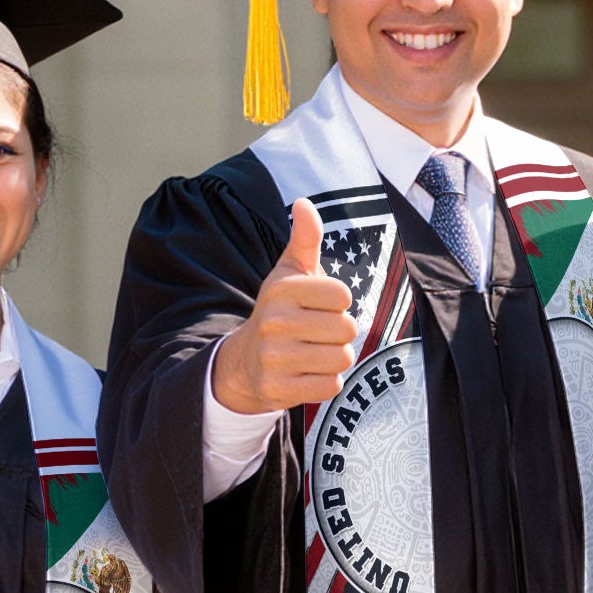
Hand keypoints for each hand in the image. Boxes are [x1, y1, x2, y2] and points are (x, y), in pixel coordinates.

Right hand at [210, 197, 358, 413]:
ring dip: (336, 358)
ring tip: (314, 352)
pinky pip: (331, 386)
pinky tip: (307, 373)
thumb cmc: (280, 310)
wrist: (245, 361)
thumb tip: (304, 203)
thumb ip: (305, 238)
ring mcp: (274, 358)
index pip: (343, 295)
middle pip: (347, 329)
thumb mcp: (290, 272)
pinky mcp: (279, 389)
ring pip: (342, 358)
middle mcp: (275, 321)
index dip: (338, 302)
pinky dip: (327, 382)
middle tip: (318, 333)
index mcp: (282, 289)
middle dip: (340, 332)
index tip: (319, 305)